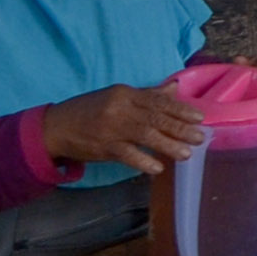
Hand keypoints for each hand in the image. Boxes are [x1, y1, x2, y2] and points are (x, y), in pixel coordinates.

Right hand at [41, 81, 207, 174]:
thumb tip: (174, 87)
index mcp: (125, 93)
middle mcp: (120, 108)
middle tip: (200, 137)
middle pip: (156, 118)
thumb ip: (147, 94)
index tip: (199, 117)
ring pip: (146, 135)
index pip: (158, 100)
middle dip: (180, 128)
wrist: (56, 127)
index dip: (180, 109)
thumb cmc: (89, 110)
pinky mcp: (104, 147)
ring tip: (186, 154)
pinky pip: (128, 155)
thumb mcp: (116, 96)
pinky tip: (158, 168)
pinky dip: (144, 161)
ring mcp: (112, 128)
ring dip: (168, 145)